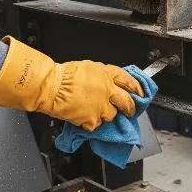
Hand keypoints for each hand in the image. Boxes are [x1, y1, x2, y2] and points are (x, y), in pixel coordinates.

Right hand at [0, 36, 143, 131]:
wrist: (51, 87)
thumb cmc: (64, 75)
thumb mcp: (89, 67)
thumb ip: (102, 75)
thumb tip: (107, 80)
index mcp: (108, 74)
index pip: (129, 80)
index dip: (137, 87)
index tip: (140, 93)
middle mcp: (108, 90)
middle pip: (128, 101)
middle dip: (131, 108)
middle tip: (131, 111)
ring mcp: (101, 106)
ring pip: (112, 115)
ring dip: (106, 114)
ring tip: (96, 111)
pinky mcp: (92, 119)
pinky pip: (97, 124)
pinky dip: (91, 122)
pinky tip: (84, 117)